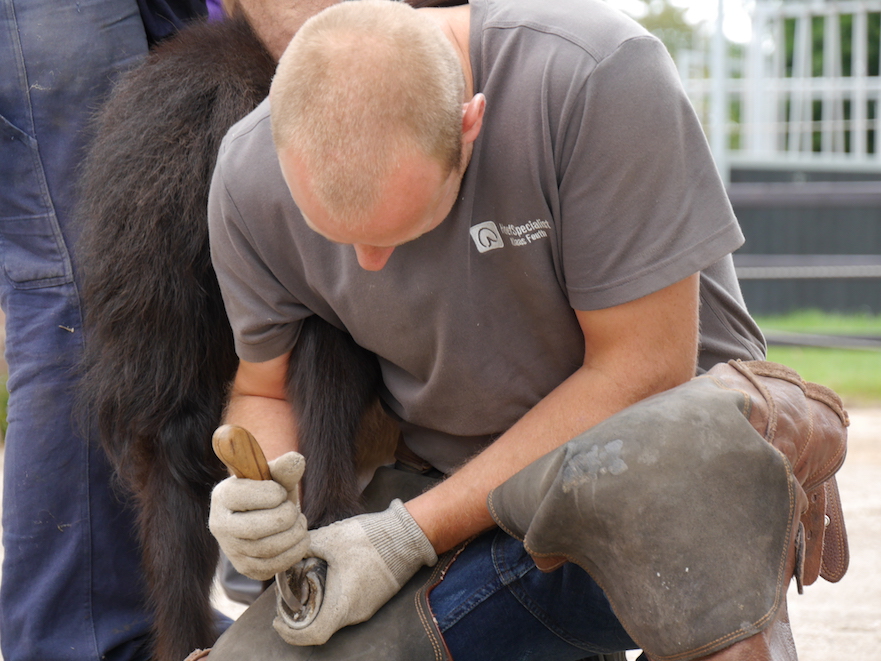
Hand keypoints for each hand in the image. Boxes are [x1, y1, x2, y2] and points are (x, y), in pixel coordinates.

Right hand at [208, 451, 309, 580]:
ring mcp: (231, 549)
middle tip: (293, 510)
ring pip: (268, 549)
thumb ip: (284, 469)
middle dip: (286, 516)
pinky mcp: (246, 567)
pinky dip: (295, 552)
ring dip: (294, 534)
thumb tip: (296, 460)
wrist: (262, 518)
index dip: (273, 493)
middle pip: (257, 528)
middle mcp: (220, 525)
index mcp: (223, 495)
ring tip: (299, 522)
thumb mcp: (275, 478)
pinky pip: (273, 566)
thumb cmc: (269, 494)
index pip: (245, 496)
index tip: (281, 492)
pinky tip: (299, 539)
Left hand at [273, 499, 437, 645]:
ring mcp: (368, 607)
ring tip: (306, 586)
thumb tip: (287, 550)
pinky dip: (334, 599)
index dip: (291, 632)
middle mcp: (356, 613)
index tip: (278, 620)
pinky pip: (349, 606)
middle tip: (289, 599)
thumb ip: (304, 547)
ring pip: (336, 616)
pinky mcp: (376, 598)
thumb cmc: (368, 539)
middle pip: (322, 627)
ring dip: (319, 607)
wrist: (406, 534)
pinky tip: (329, 578)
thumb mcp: (328, 539)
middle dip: (301, 617)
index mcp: (343, 605)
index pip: (312, 635)